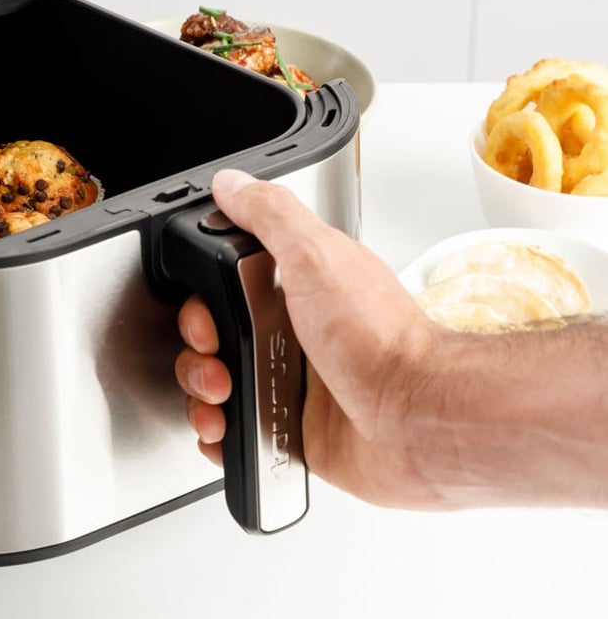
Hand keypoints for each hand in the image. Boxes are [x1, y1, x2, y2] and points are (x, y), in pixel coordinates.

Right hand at [175, 168, 450, 508]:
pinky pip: (239, 433)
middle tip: (217, 357)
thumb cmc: (381, 341)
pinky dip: (220, 434)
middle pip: (214, 337)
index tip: (207, 311)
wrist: (419, 419)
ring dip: (203, 395)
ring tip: (223, 399)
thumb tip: (232, 183)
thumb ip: (270, 214)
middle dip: (199, 352)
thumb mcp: (317, 255)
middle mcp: (295, 333)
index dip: (202, 299)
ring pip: (218, 385)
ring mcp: (294, 384)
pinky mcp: (296, 431)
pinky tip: (226, 429)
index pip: (224, 284)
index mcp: (298, 287)